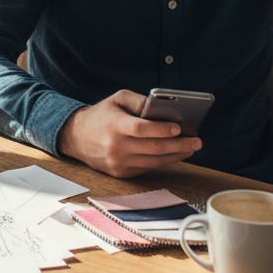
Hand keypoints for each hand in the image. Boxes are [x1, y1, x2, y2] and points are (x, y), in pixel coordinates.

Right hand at [56, 89, 201, 178]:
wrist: (76, 137)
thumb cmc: (101, 115)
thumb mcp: (117, 99)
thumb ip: (139, 100)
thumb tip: (164, 108)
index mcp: (113, 125)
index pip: (141, 129)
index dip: (161, 129)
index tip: (179, 128)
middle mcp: (114, 146)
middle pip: (153, 148)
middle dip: (179, 146)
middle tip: (196, 141)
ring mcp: (117, 162)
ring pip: (153, 162)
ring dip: (175, 156)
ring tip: (191, 149)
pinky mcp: (120, 173)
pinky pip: (146, 168)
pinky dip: (162, 162)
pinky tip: (174, 154)